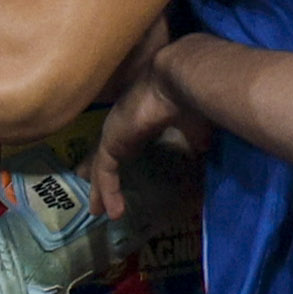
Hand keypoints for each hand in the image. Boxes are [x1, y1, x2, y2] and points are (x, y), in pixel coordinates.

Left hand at [93, 57, 207, 223]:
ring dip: (99, 190)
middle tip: (89, 188)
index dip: (119, 155)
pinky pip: (105, 173)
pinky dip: (108, 193)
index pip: (124, 142)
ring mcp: (114, 133)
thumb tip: (203, 149)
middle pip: (105, 154)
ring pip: (101, 167)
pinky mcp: (111, 142)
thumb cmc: (188, 97)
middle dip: (96, 171)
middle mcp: (123, 124)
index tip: (114, 170)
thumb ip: (193, 139)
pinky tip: (111, 213)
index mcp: (141, 119)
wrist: (175, 81)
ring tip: (96, 210)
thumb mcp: (194, 125)